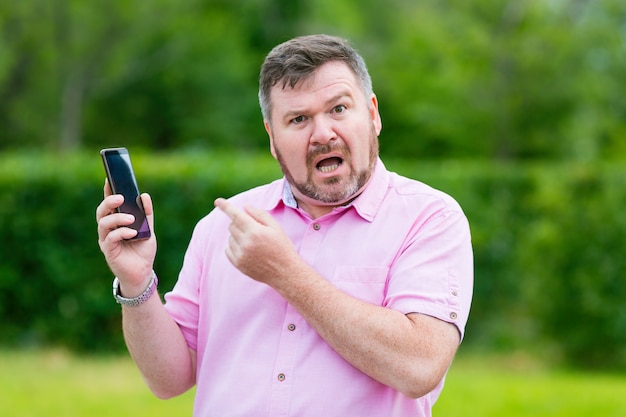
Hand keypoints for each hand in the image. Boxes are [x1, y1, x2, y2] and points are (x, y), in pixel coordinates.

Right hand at [96, 179, 156, 293]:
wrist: (143, 272)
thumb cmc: (143, 250)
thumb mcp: (148, 229)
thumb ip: (146, 214)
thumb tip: (144, 195)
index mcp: (116, 222)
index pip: (109, 204)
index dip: (107, 191)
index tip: (110, 178)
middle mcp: (108, 230)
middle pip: (101, 211)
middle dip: (109, 202)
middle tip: (121, 197)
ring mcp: (106, 240)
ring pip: (103, 223)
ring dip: (118, 218)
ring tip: (132, 219)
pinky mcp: (108, 251)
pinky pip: (110, 238)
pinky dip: (121, 232)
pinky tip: (132, 233)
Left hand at [214, 197, 298, 286]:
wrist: (285, 272)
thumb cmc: (282, 247)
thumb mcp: (276, 227)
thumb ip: (260, 214)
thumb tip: (245, 207)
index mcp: (255, 231)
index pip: (236, 215)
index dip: (226, 207)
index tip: (218, 201)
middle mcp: (246, 243)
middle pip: (232, 225)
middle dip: (239, 223)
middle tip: (253, 229)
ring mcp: (241, 255)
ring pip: (230, 237)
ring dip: (238, 236)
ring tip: (254, 243)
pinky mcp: (238, 264)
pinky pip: (228, 249)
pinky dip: (234, 246)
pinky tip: (248, 250)